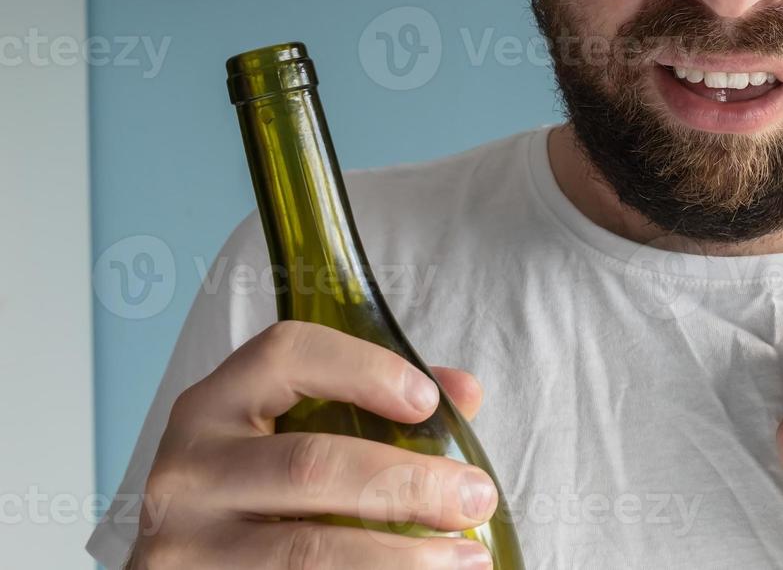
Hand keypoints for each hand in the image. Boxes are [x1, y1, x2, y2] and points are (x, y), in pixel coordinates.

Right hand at [129, 321, 495, 568]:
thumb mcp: (301, 434)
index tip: (429, 402)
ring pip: (308, 550)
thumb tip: (463, 393)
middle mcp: (187, 468)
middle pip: (313, 463)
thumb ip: (377, 405)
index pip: (287, 355)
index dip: (364, 369)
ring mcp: (185, 543)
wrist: (192, 565)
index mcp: (214, 404)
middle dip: (412, 482)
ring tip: (468, 557)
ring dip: (403, 556)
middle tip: (478, 497)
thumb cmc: (258, 492)